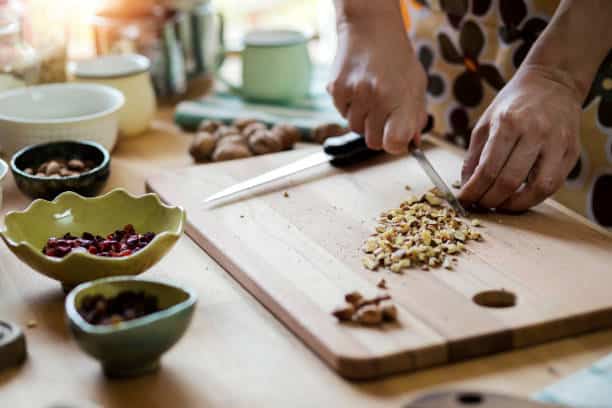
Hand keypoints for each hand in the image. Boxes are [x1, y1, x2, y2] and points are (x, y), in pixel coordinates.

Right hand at [328, 11, 427, 153]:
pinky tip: (357, 88)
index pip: (394, 143)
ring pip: (355, 128)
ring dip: (363, 119)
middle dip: (378, 132)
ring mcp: (354, 93)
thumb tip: (413, 142)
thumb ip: (416, 116)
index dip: (395, 145)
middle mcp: (377, 97)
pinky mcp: (336, 88)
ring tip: (370, 97)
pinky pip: (341, 114)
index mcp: (400, 98)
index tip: (397, 138)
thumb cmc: (397, 57)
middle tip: (383, 114)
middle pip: (372, 141)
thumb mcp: (416, 84)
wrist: (370, 28)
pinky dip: (349, 107)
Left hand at [459, 66, 581, 211]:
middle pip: (510, 181)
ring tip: (501, 205)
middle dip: (491, 200)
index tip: (464, 200)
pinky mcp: (572, 151)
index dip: (474, 191)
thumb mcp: (486, 122)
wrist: (552, 83)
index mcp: (508, 123)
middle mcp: (535, 132)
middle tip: (481, 205)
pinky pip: (554, 184)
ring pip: (538, 188)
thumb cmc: (513, 104)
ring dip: (515, 205)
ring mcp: (557, 142)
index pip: (487, 169)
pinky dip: (535, 196)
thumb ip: (474, 156)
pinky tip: (520, 196)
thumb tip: (466, 186)